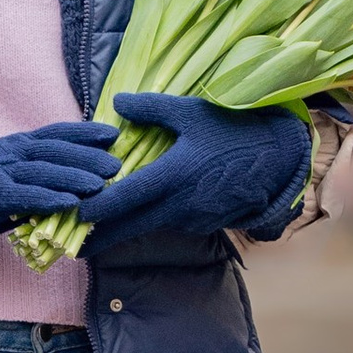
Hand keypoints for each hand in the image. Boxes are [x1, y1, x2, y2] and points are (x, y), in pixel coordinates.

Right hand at [0, 121, 124, 258]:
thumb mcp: (10, 179)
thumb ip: (37, 178)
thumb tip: (76, 187)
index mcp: (17, 145)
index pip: (56, 133)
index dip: (85, 132)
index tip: (112, 135)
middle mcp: (10, 152)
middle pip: (55, 149)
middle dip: (88, 155)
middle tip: (116, 163)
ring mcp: (0, 171)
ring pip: (43, 170)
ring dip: (75, 176)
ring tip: (101, 184)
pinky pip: (25, 195)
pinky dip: (49, 198)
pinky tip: (70, 203)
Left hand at [79, 94, 312, 254]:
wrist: (279, 158)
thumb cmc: (233, 130)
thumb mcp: (191, 112)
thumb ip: (151, 109)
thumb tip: (115, 103)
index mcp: (172, 176)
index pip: (125, 198)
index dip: (97, 210)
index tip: (73, 216)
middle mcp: (181, 204)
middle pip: (132, 226)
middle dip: (102, 238)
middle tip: (76, 248)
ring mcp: (195, 218)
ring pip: (154, 224)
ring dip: (131, 225)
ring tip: (106, 224)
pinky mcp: (207, 224)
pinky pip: (175, 222)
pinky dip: (160, 217)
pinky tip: (152, 208)